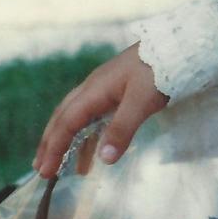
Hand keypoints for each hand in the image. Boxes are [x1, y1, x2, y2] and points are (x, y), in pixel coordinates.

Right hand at [33, 44, 168, 178]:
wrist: (176, 46)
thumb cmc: (158, 71)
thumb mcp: (141, 102)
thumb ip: (122, 129)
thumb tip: (104, 159)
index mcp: (93, 90)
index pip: (66, 123)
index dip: (54, 148)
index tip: (46, 171)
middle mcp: (92, 89)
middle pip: (64, 118)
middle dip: (51, 144)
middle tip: (41, 169)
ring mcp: (104, 89)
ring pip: (78, 118)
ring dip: (68, 141)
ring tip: (63, 166)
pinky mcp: (117, 91)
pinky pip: (94, 116)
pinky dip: (89, 135)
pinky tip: (94, 149)